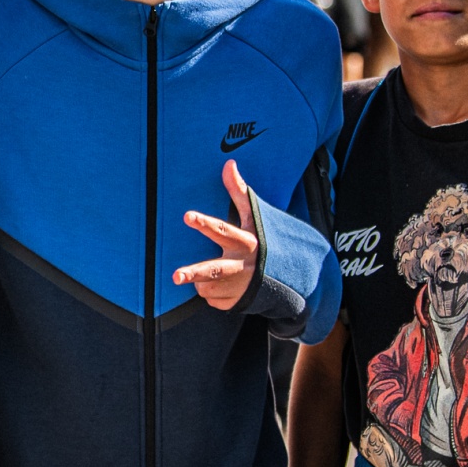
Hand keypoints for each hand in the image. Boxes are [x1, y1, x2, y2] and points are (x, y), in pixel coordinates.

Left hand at [174, 160, 259, 310]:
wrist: (291, 278)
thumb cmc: (266, 241)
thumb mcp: (256, 218)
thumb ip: (239, 192)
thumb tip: (228, 163)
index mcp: (246, 242)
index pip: (223, 230)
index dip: (205, 223)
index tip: (187, 216)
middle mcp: (243, 266)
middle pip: (215, 270)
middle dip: (194, 274)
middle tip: (175, 276)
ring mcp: (240, 287)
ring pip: (206, 286)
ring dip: (203, 281)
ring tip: (216, 272)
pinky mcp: (236, 303)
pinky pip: (211, 299)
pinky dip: (213, 293)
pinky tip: (226, 285)